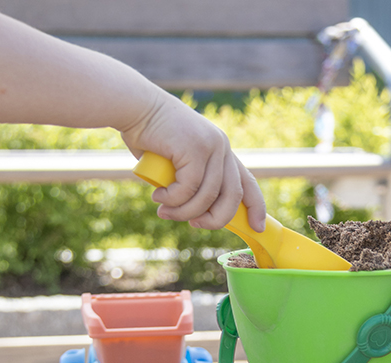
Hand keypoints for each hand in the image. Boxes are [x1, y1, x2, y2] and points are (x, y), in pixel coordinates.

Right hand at [119, 92, 265, 231]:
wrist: (134, 107)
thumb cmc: (150, 136)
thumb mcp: (178, 162)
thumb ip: (192, 181)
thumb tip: (196, 211)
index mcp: (222, 150)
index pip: (247, 181)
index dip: (256, 206)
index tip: (257, 227)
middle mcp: (222, 147)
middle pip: (232, 195)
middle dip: (216, 219)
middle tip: (194, 225)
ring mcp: (210, 146)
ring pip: (207, 195)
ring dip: (185, 211)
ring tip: (165, 212)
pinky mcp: (194, 148)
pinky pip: (189, 187)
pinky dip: (173, 199)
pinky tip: (159, 196)